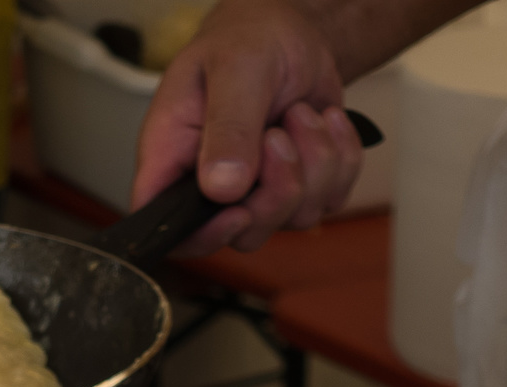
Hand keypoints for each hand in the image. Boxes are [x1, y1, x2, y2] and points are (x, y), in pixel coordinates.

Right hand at [132, 0, 364, 254]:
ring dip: (314, 162)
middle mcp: (211, 183)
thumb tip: (221, 188)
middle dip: (278, 189)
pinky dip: (341, 157)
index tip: (239, 210)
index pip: (165, 222)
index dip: (202, 235)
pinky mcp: (299, 187)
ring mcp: (258, 190)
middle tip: (279, 134)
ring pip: (293, 218)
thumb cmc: (248, 38)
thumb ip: (227, 127)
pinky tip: (324, 120)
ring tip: (300, 112)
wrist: (292, 32)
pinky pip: (330, 198)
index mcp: (174, 154)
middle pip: (242, 233)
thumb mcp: (235, 69)